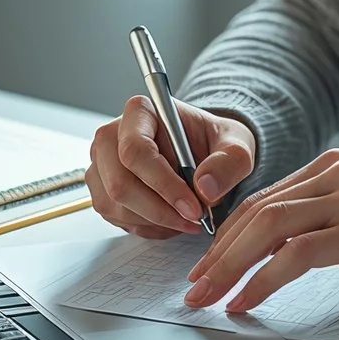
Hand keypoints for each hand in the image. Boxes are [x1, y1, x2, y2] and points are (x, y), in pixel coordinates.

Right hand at [85, 97, 257, 238]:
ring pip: (116, 206)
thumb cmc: (214, 141)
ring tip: (187, 218)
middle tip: (194, 219)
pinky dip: (148, 227)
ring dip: (156, 221)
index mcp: (140, 112)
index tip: (194, 207)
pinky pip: (117, 218)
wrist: (204, 151)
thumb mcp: (236, 145)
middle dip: (160, 210)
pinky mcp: (102, 189)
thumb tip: (205, 189)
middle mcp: (112, 136)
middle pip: (120, 183)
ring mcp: (102, 164)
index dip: (164, 184)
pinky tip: (171, 219)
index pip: (136, 151)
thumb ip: (228, 162)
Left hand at [183, 149, 338, 309]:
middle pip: (257, 211)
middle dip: (217, 253)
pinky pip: (296, 255)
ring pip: (267, 228)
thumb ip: (328, 218)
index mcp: (337, 167)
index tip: (209, 265)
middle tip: (195, 287)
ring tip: (209, 297)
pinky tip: (248, 300)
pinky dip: (264, 280)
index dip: (228, 235)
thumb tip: (279, 253)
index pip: (264, 199)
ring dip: (229, 266)